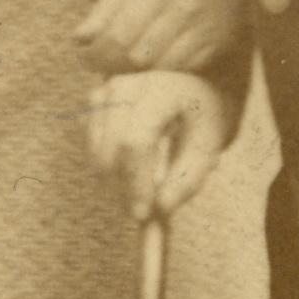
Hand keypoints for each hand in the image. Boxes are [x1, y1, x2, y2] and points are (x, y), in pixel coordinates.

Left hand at [80, 0, 243, 75]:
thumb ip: (105, 7)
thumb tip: (80, 40)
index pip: (121, 35)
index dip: (97, 53)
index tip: (85, 58)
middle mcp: (188, 8)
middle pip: (139, 56)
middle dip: (114, 64)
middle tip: (103, 62)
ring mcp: (208, 27)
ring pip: (162, 67)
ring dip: (139, 71)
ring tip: (126, 61)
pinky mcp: (220, 41)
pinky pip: (185, 69)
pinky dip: (165, 70)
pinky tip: (154, 58)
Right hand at [87, 68, 232, 221]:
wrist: (194, 88)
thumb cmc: (204, 118)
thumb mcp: (209, 148)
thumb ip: (188, 179)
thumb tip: (161, 208)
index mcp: (164, 91)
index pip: (136, 141)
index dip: (135, 181)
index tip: (143, 213)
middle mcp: (129, 85)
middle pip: (110, 146)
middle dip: (121, 186)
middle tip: (138, 212)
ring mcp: (108, 90)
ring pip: (95, 147)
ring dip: (112, 179)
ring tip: (138, 192)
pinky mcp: (96, 100)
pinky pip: (90, 142)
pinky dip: (105, 165)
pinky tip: (128, 170)